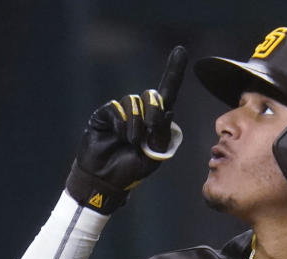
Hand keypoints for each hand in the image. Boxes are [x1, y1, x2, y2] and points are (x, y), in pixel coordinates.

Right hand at [65, 45, 187, 213]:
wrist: (106, 180)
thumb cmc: (132, 169)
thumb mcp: (155, 155)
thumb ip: (163, 134)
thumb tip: (167, 109)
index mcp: (156, 121)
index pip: (167, 94)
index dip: (174, 72)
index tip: (181, 51)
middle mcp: (141, 113)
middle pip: (153, 95)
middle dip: (154, 111)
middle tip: (149, 131)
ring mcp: (122, 112)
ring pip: (135, 102)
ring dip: (136, 124)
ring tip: (131, 142)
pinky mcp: (106, 114)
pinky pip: (118, 109)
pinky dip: (122, 124)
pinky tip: (119, 137)